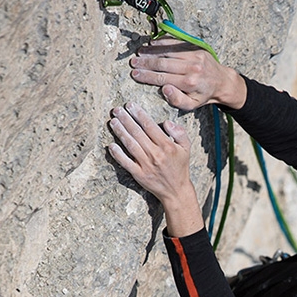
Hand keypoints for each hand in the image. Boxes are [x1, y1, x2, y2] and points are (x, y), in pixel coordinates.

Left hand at [108, 102, 202, 235]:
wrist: (176, 191)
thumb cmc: (180, 167)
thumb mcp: (186, 148)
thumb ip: (179, 133)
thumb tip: (166, 122)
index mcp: (166, 146)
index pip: (150, 126)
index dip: (139, 114)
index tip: (130, 105)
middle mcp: (155, 154)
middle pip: (137, 133)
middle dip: (126, 119)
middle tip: (117, 109)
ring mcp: (146, 165)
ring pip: (130, 145)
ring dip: (120, 132)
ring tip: (113, 121)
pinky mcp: (139, 175)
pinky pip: (126, 163)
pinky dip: (118, 154)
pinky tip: (111, 145)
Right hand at [129, 38, 246, 111]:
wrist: (222, 81)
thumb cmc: (203, 95)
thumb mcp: (192, 105)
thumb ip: (177, 100)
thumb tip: (164, 89)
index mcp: (190, 83)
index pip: (162, 78)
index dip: (146, 76)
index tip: (134, 74)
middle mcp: (192, 67)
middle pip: (163, 63)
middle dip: (146, 63)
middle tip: (133, 62)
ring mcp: (194, 55)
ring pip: (167, 51)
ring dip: (151, 51)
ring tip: (139, 53)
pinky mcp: (195, 47)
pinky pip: (175, 43)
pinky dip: (162, 42)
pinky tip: (151, 44)